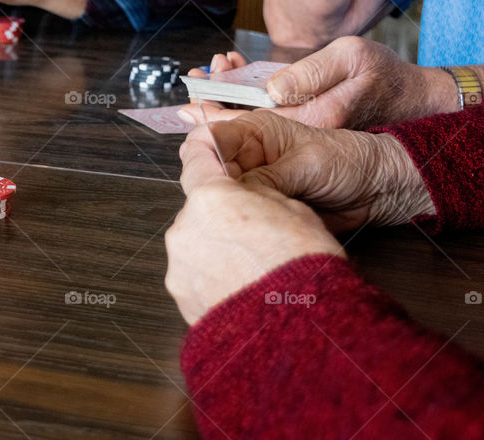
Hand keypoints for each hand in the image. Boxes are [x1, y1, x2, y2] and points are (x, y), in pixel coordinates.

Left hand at [166, 131, 343, 325]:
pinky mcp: (182, 299)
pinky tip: (244, 291)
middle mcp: (185, 228)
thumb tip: (250, 195)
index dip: (208, 156)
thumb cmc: (303, 269)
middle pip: (198, 212)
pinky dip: (214, 281)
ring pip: (195, 247)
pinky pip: (196, 279)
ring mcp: (179, 267)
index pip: (199, 161)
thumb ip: (260, 194)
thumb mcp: (294, 210)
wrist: (298, 332)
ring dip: (216, 253)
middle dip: (221, 220)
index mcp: (212, 197)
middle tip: (255, 236)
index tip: (208, 151)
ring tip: (253, 270)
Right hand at [180, 110, 434, 232]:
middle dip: (203, 182)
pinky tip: (231, 231)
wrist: (377, 189)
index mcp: (253, 132)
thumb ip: (265, 177)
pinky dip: (234, 224)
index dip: (199, 156)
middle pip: (207, 170)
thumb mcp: (306, 164)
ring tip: (219, 218)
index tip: (203, 178)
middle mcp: (247, 156)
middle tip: (207, 200)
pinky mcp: (261, 208)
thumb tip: (230, 194)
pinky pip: (238, 217)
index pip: (208, 138)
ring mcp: (252, 184)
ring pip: (220, 197)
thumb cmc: (349, 161)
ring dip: (218, 207)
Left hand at [182, 36, 459, 129]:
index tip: (191, 100)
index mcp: (312, 121)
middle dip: (216, 103)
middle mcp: (304, 136)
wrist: (422, 103)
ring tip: (216, 70)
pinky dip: (252, 99)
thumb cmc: (389, 76)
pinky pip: (272, 119)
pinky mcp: (310, 132)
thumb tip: (271, 89)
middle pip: (246, 128)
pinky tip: (241, 78)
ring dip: (232, 97)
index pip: (251, 123)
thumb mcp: (352, 58)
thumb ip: (310, 73)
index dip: (216, 112)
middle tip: (193, 80)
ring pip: (256, 123)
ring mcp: (306, 137)